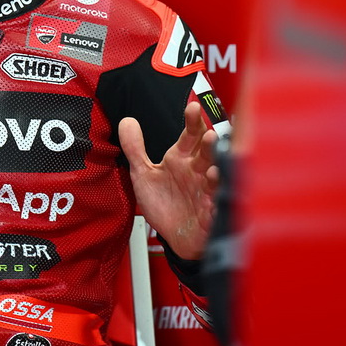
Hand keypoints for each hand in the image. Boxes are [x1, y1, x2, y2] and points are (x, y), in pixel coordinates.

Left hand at [119, 102, 218, 259]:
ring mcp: (207, 189)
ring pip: (217, 173)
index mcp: (182, 159)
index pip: (190, 135)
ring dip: (217, 166)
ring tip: (214, 161)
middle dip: (209, 143)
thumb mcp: (143, 175)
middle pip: (206, 151)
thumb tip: (126, 121)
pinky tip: (216, 184)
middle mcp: (197, 170)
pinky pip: (219, 200)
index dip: (192, 121)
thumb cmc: (164, 205)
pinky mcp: (212, 209)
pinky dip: (219, 193)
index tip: (192, 108)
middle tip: (209, 135)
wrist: (174, 237)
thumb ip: (135, 149)